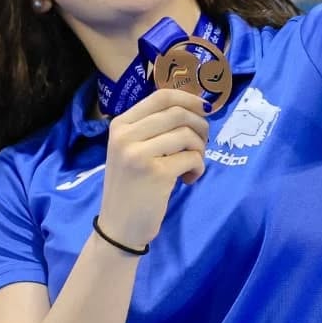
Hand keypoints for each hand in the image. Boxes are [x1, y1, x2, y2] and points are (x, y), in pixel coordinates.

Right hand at [96, 89, 208, 249]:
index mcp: (120, 125)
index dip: (189, 98)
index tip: (203, 109)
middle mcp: (126, 135)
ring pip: (187, 134)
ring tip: (192, 165)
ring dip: (200, 149)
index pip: (161, 96)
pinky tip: (188, 179)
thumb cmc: (129, 187)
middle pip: (178, 113)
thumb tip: (194, 107)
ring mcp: (139, 154)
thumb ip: (151, 128)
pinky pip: (192, 158)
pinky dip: (198, 168)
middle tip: (201, 144)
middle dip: (199, 126)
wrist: (118, 226)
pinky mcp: (156, 173)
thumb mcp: (130, 150)